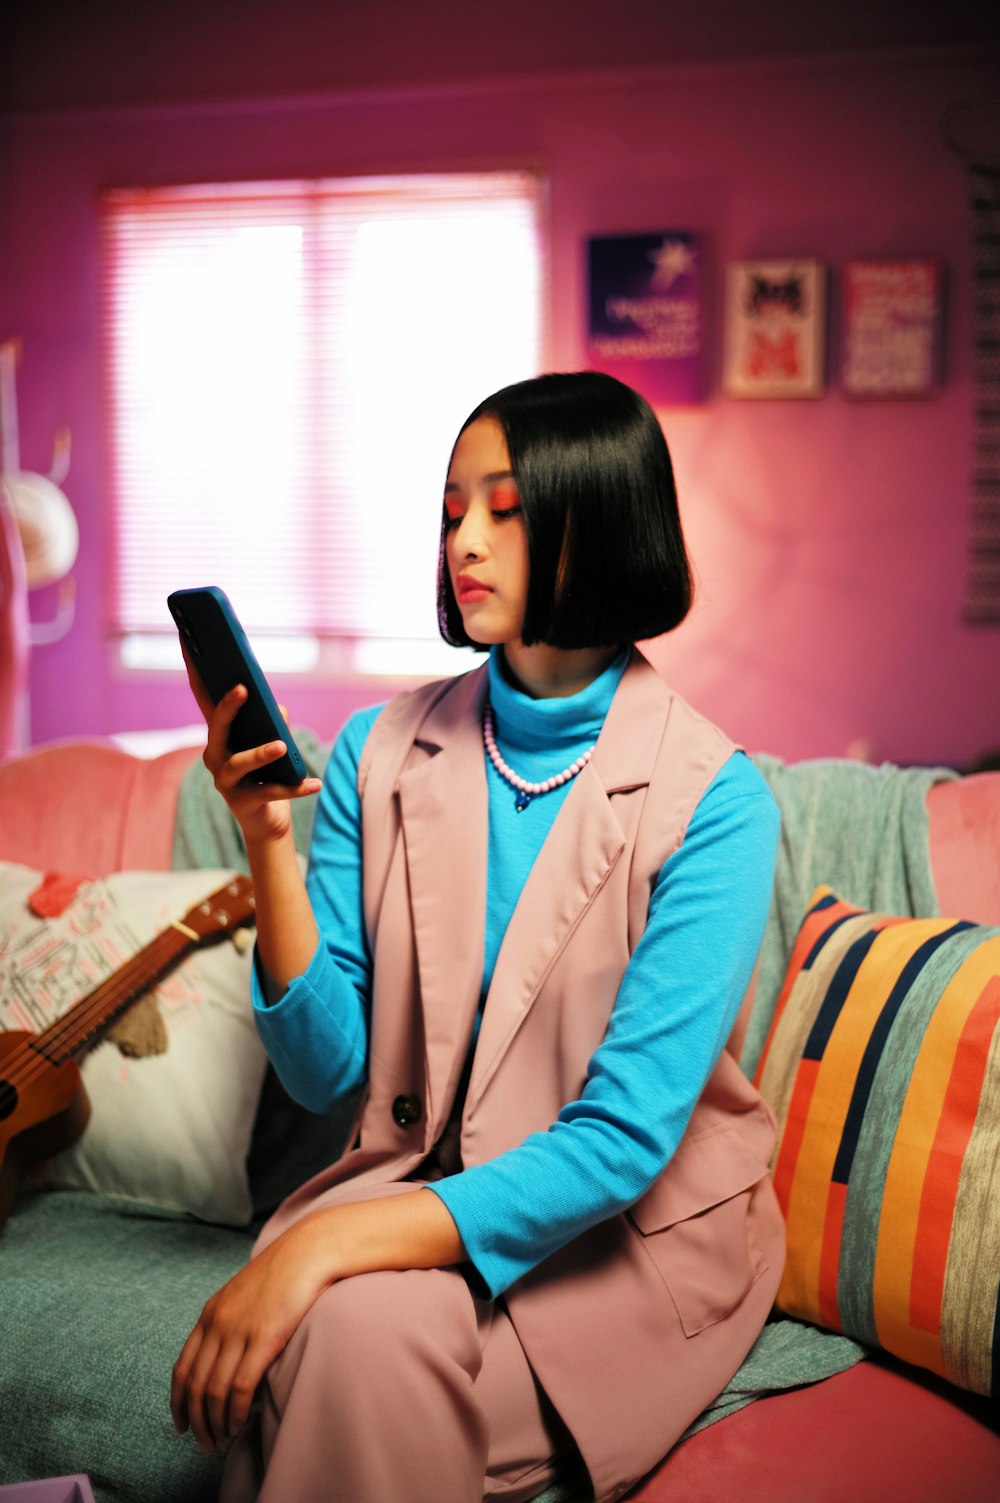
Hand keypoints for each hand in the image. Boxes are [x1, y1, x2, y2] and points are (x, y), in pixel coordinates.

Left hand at [171, 1218, 331, 1453]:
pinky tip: (240, 1425)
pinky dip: (235, 1413)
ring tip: (223, 1442)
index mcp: (210, 1314)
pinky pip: (239, 1387)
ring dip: (215, 1424)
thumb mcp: (245, 1295)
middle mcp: (217, 1324)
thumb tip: (226, 1358)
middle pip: (195, 1386)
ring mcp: (238, 1331)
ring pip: (214, 1391)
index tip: (181, 1426)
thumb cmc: (283, 1274)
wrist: (308, 1251)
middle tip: (206, 1446)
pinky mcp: (263, 1338)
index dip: (178, 1402)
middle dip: (196, 1422)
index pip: (182, 1368)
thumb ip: (230, 1322)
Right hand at [182, 645, 321, 846]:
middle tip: (243, 688)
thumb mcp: (274, 741)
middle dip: (228, 707)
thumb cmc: (268, 772)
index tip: (189, 639)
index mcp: (220, 735)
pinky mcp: (242, 804)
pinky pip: (271, 793)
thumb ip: (273, 722)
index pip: (205, 698)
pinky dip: (295, 788)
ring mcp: (225, 781)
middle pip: (217, 728)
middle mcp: (215, 756)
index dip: (195, 671)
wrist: (266, 821)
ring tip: (281, 745)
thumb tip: (277, 708)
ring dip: (261, 753)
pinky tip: (315, 782)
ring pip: (239, 763)